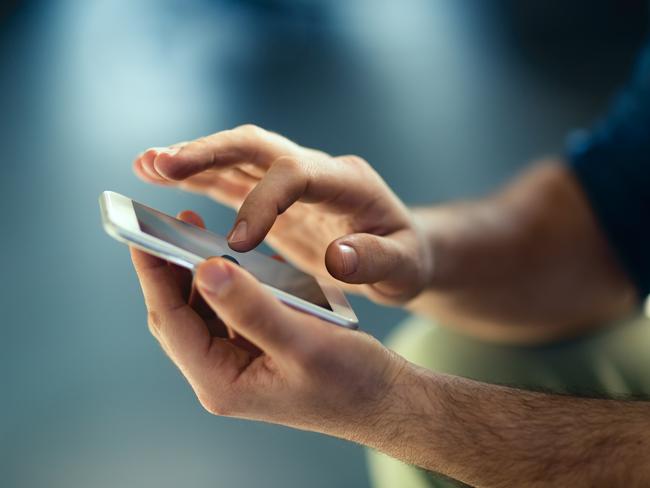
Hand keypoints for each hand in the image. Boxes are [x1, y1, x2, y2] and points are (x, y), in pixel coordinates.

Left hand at [130, 210, 406, 435]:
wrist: (382, 399)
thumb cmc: (349, 379)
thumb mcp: (301, 342)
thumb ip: (251, 308)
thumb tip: (205, 269)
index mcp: (221, 381)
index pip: (171, 320)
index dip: (154, 274)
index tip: (142, 233)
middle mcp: (221, 375)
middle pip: (178, 314)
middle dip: (171, 269)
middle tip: (176, 223)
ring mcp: (237, 364)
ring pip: (201, 311)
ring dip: (200, 274)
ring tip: (201, 234)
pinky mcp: (254, 351)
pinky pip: (228, 311)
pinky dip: (228, 283)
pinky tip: (239, 260)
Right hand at [133, 125, 431, 302]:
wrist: (401, 250)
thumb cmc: (405, 260)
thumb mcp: (404, 268)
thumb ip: (376, 261)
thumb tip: (339, 257)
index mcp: (348, 183)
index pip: (297, 174)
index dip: (263, 202)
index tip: (237, 243)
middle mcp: (316, 170)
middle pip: (257, 146)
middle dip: (209, 153)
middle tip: (161, 163)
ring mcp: (293, 180)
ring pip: (237, 157)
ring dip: (192, 159)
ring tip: (146, 164)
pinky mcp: (276, 197)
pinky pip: (232, 180)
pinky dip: (197, 179)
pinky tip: (161, 177)